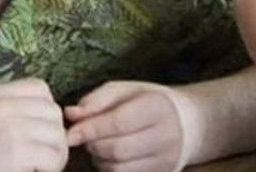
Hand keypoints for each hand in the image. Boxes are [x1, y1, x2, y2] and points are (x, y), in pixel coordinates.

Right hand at [0, 79, 69, 171]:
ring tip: (40, 165)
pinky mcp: (17, 151)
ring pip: (58, 135)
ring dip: (55, 154)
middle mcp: (2, 105)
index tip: (37, 131)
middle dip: (54, 135)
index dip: (46, 111)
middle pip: (53, 112)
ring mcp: (10, 126)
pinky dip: (51, 168)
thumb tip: (54, 118)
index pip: (41, 89)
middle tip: (43, 154)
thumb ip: (12, 108)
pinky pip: (53, 156)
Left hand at [63, 82, 190, 171]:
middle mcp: (167, 136)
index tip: (70, 133)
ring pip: (118, 169)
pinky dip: (109, 169)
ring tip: (99, 145)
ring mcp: (167, 160)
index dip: (90, 129)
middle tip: (85, 137)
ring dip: (99, 159)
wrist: (186, 123)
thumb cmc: (146, 102)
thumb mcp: (124, 91)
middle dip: (93, 145)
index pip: (118, 122)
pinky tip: (109, 157)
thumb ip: (96, 100)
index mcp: (158, 107)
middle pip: (117, 149)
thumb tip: (71, 114)